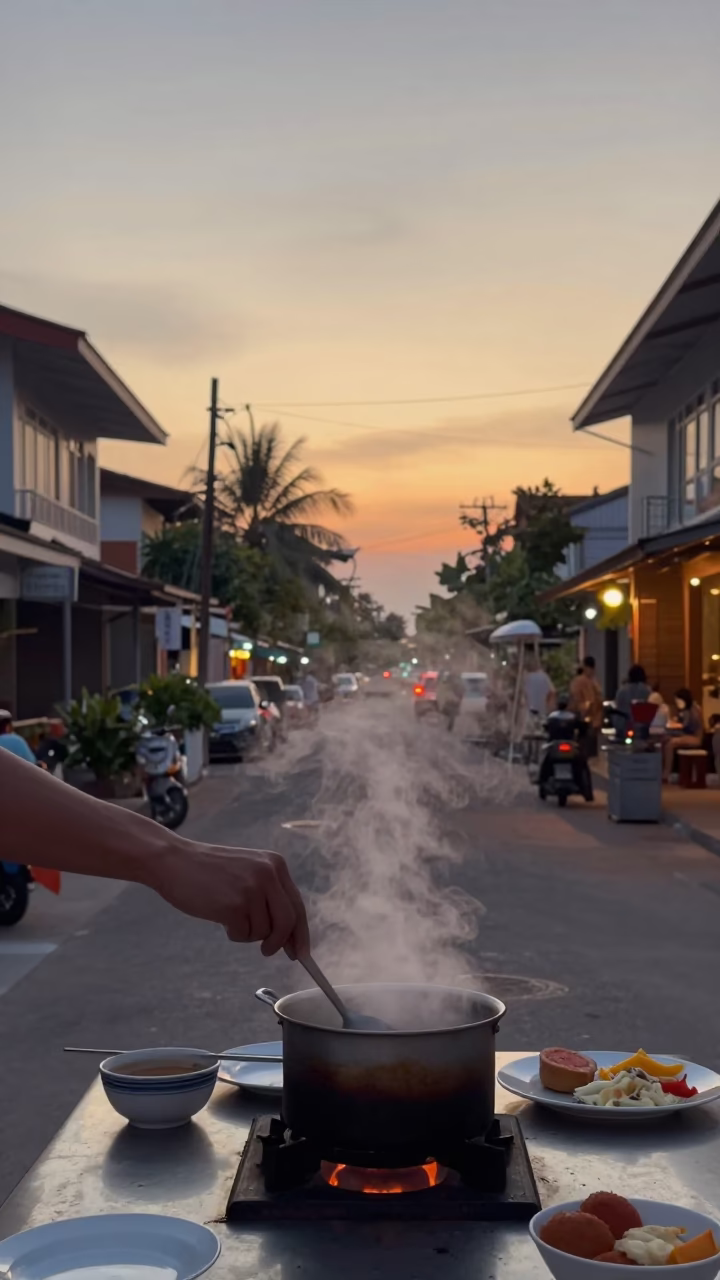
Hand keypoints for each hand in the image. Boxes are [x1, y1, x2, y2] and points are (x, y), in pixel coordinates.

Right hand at [154, 842, 309, 957]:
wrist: (174, 861)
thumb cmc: (208, 871)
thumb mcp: (248, 872)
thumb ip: (270, 896)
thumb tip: (289, 936)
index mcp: (275, 865)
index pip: (298, 905)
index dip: (300, 932)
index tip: (301, 952)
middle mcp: (268, 875)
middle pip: (288, 922)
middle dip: (280, 942)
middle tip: (268, 952)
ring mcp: (252, 890)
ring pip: (264, 931)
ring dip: (248, 933)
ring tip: (229, 915)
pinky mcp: (234, 906)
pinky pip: (243, 934)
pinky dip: (233, 933)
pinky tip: (220, 917)